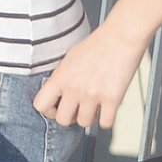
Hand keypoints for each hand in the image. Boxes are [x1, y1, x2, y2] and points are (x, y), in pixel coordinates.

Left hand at [32, 24, 151, 128]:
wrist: (120, 38)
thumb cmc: (97, 44)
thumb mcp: (69, 58)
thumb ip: (62, 77)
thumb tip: (59, 92)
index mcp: (60, 77)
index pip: (41, 105)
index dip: (48, 110)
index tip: (56, 107)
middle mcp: (74, 88)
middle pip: (62, 120)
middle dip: (70, 117)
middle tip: (76, 110)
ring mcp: (93, 95)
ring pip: (84, 124)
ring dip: (89, 118)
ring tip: (93, 107)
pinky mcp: (112, 100)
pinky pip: (105, 124)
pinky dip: (106, 120)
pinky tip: (106, 110)